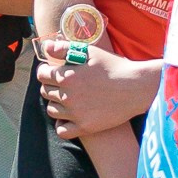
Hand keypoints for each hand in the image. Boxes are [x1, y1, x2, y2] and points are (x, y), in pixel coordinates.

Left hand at [36, 40, 158, 138]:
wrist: (136, 87)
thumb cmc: (114, 67)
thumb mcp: (90, 52)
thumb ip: (64, 48)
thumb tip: (46, 47)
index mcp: (67, 77)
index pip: (42, 75)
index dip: (44, 71)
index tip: (49, 71)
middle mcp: (68, 96)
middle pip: (45, 92)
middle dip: (50, 86)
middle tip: (61, 84)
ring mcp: (76, 114)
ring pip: (52, 110)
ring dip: (56, 103)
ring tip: (66, 98)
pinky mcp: (85, 127)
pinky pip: (62, 130)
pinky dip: (62, 124)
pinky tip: (69, 117)